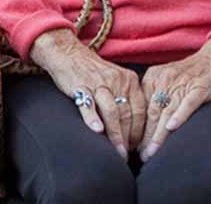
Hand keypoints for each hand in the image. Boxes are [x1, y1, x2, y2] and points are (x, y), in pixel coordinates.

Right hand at [30, 29, 145, 160]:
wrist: (70, 54)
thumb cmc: (96, 73)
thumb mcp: (118, 80)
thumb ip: (127, 99)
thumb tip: (135, 130)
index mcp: (130, 80)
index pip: (140, 110)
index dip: (140, 132)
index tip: (137, 148)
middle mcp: (118, 81)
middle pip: (127, 114)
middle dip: (128, 139)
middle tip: (126, 155)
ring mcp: (99, 83)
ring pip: (112, 112)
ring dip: (115, 135)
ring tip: (117, 152)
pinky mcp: (81, 86)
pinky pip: (88, 104)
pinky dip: (93, 118)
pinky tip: (97, 131)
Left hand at [138, 36, 210, 162]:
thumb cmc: (192, 73)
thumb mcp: (168, 79)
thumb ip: (156, 96)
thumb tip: (144, 124)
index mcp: (154, 77)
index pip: (143, 107)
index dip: (139, 128)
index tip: (135, 146)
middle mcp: (165, 79)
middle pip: (152, 112)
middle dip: (146, 137)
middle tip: (142, 155)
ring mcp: (183, 83)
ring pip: (167, 111)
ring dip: (158, 134)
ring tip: (152, 152)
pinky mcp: (200, 87)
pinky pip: (188, 103)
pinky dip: (180, 115)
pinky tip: (172, 127)